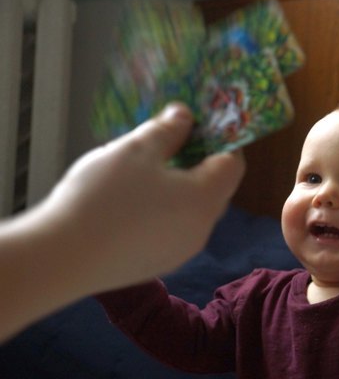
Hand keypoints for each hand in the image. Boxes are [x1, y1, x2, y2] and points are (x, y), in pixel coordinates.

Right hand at [0, 102, 244, 340]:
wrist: (61, 259)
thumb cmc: (104, 196)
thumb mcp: (137, 150)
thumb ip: (168, 129)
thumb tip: (185, 116)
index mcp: (205, 199)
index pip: (234, 164)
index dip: (224, 141)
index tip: (202, 125)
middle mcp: (202, 230)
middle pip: (217, 188)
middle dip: (202, 162)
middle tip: (174, 142)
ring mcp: (181, 252)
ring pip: (194, 210)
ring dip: (183, 186)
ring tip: (150, 170)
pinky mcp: (160, 264)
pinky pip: (175, 229)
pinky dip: (168, 210)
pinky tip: (135, 203)